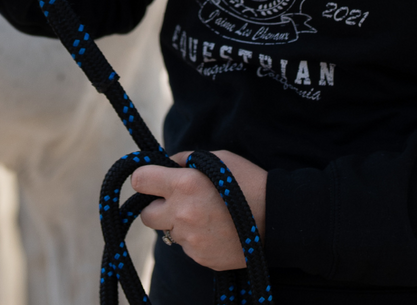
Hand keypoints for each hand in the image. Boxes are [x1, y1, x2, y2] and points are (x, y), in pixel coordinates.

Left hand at [132, 150, 266, 270]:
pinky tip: (216, 229)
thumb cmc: (248, 181)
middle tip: (176, 201)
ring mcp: (191, 240)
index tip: (151, 179)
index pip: (140, 181)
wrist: (276, 218)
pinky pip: (186, 248)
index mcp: (184, 184)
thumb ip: (186, 160)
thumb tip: (166, 165)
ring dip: (178, 224)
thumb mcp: (217, 158)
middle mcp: (182, 214)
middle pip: (146, 215)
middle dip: (157, 206)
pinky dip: (195, 239)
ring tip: (206, 214)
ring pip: (168, 232)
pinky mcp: (201, 258)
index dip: (144, 178)